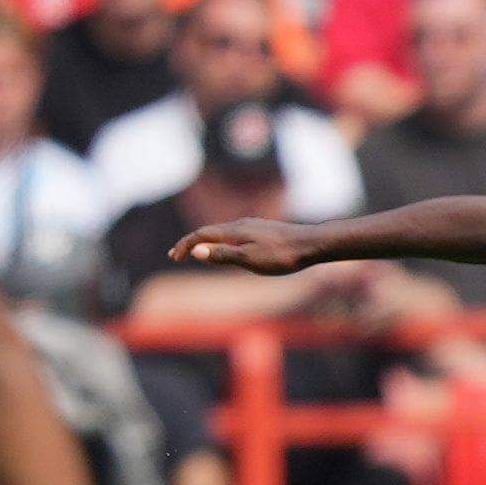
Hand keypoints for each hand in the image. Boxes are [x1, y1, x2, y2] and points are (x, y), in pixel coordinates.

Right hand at [171, 219, 320, 275]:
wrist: (312, 244)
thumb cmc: (282, 255)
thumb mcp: (250, 259)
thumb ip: (223, 254)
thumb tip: (195, 250)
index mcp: (233, 232)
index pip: (201, 235)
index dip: (185, 245)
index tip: (173, 257)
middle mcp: (240, 224)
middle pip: (209, 232)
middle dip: (191, 243)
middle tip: (176, 254)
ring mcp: (253, 226)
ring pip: (222, 232)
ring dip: (207, 242)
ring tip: (199, 253)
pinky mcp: (264, 231)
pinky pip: (236, 234)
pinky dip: (223, 242)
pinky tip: (231, 249)